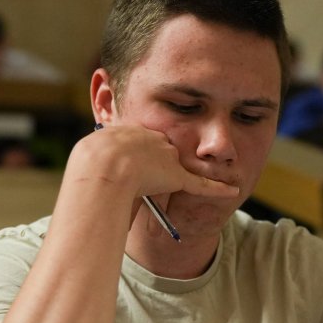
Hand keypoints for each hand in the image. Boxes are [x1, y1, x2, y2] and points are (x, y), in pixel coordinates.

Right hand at [77, 125, 239, 200]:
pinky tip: (231, 191)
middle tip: (148, 174)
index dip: (140, 152)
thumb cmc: (91, 163)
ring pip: (177, 168)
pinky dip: (218, 189)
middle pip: (163, 151)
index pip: (143, 141)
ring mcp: (168, 157)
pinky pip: (202, 185)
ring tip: (177, 180)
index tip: (135, 159)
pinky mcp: (178, 177)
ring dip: (175, 177)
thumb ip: (102, 162)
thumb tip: (95, 174)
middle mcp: (153, 140)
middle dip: (158, 163)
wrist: (102, 165)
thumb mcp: (92, 156)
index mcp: (133, 131)